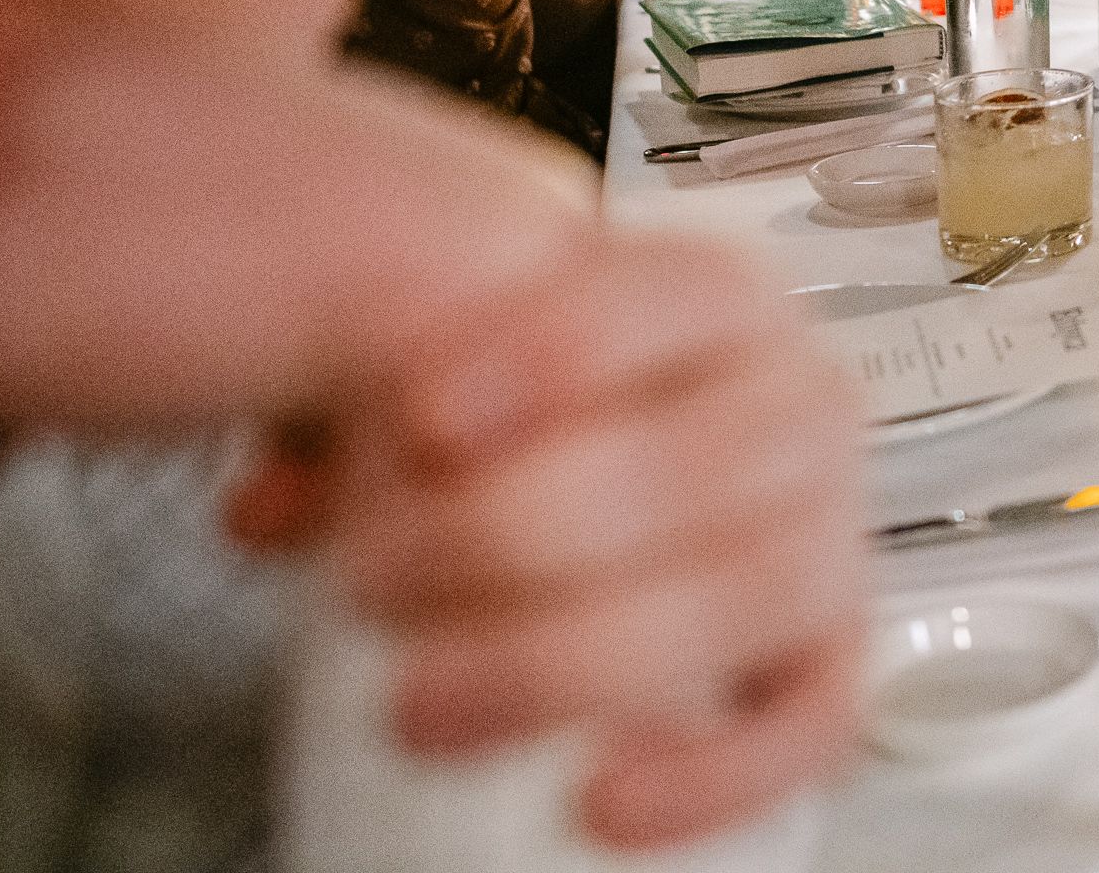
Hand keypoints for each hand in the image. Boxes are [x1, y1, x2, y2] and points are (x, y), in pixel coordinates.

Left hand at [233, 231, 868, 848]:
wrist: (617, 458)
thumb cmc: (525, 409)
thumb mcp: (433, 364)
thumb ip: (358, 401)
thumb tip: (271, 504)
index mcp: (720, 301)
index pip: (676, 299)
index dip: (556, 351)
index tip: (418, 416)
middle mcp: (798, 404)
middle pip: (694, 462)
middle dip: (512, 531)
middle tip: (366, 582)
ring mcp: (828, 529)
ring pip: (743, 595)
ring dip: (568, 660)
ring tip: (416, 707)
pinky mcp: (827, 651)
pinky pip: (811, 720)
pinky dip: (715, 771)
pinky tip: (598, 800)